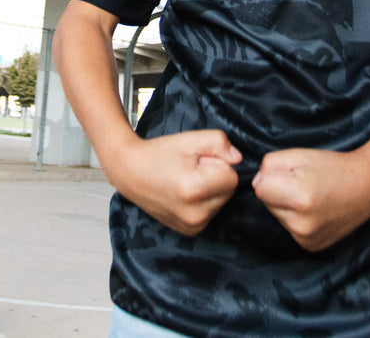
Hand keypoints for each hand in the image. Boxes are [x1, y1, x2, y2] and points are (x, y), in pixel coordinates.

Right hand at [107, 130, 242, 235]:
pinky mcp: (190, 231)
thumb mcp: (190, 139)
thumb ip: (219, 143)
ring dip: (210, 190)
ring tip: (186, 181)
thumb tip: (238, 159)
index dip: (217, 163)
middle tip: (191, 170)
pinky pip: (211, 212)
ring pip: (221, 202)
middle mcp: (195, 215)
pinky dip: (203, 202)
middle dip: (216, 177)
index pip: (232, 176)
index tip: (197, 161)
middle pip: (228, 191)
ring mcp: (192, 226)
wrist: (131, 172)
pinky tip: (185, 194)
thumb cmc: (161, 153)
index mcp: (195, 190)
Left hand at [252, 147, 369, 251]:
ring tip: (311, 196)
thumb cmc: (333, 167)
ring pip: (278, 216)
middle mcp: (302, 223)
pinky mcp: (310, 247)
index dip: (271, 177)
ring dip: (287, 206)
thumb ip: (270, 165)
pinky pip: (289, 229)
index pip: (259, 188)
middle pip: (267, 203)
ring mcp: (307, 238)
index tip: (290, 173)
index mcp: (300, 197)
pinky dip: (296, 219)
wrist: (367, 187)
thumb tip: (256, 183)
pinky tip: (314, 211)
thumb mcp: (299, 154)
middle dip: (278, 191)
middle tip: (303, 183)